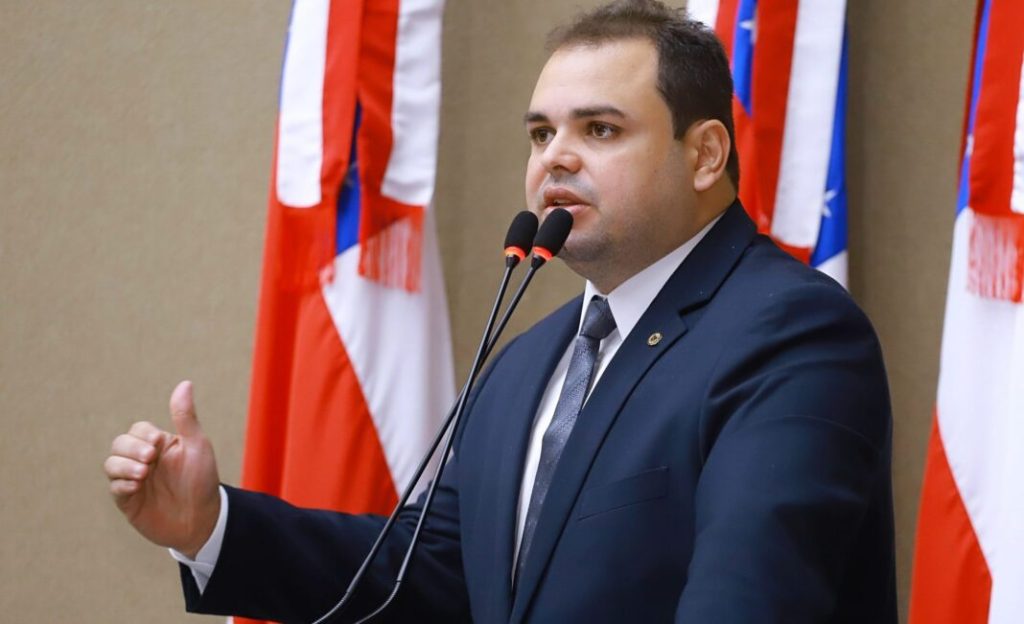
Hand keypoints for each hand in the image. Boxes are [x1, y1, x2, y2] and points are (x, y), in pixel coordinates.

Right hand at [104, 380, 220, 558]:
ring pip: (111, 465)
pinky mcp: (129, 501)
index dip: (143, 434)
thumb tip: (185, 383)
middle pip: (120, 444)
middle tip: (150, 459)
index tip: (158, 443)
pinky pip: (114, 488)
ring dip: (123, 466)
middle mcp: (144, 460)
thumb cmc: (203, 481)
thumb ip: (186, 417)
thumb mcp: (196, 446)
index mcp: (160, 445)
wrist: (203, 520)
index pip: (138, 429)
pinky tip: (136, 488)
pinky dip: (122, 485)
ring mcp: (135, 481)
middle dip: (131, 448)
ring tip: (143, 475)